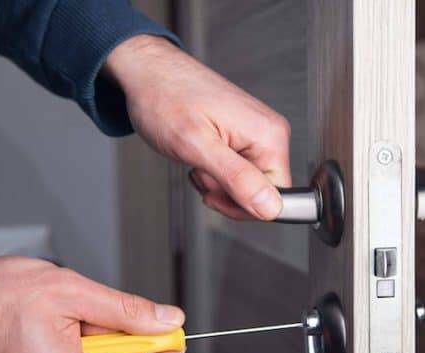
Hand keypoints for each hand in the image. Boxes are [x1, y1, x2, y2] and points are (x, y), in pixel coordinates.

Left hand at [103, 35, 291, 220]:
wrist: (148, 72)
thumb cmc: (165, 98)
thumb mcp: (197, 146)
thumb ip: (237, 179)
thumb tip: (271, 208)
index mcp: (269, 137)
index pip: (277, 198)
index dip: (243, 206)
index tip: (213, 193)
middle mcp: (270, 133)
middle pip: (262, 193)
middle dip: (227, 193)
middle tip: (200, 171)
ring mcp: (258, 133)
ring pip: (248, 184)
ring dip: (218, 183)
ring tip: (197, 159)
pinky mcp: (244, 134)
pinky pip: (239, 170)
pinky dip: (216, 171)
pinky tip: (200, 155)